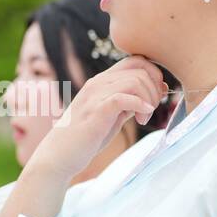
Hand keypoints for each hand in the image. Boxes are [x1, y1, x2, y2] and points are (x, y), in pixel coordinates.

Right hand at [29, 55, 165, 180]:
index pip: (136, 60)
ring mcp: (95, 96)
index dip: (153, 74)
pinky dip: (139, 105)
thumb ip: (127, 103)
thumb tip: (152, 96)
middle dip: (154, 88)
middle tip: (151, 110)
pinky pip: (123, 98)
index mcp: (102, 81)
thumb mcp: (111, 116)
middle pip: (140, 69)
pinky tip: (141, 118)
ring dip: (148, 100)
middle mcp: (98, 83)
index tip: (157, 96)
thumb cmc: (85, 138)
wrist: (59, 156)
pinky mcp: (95, 111)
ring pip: (135, 81)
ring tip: (143, 119)